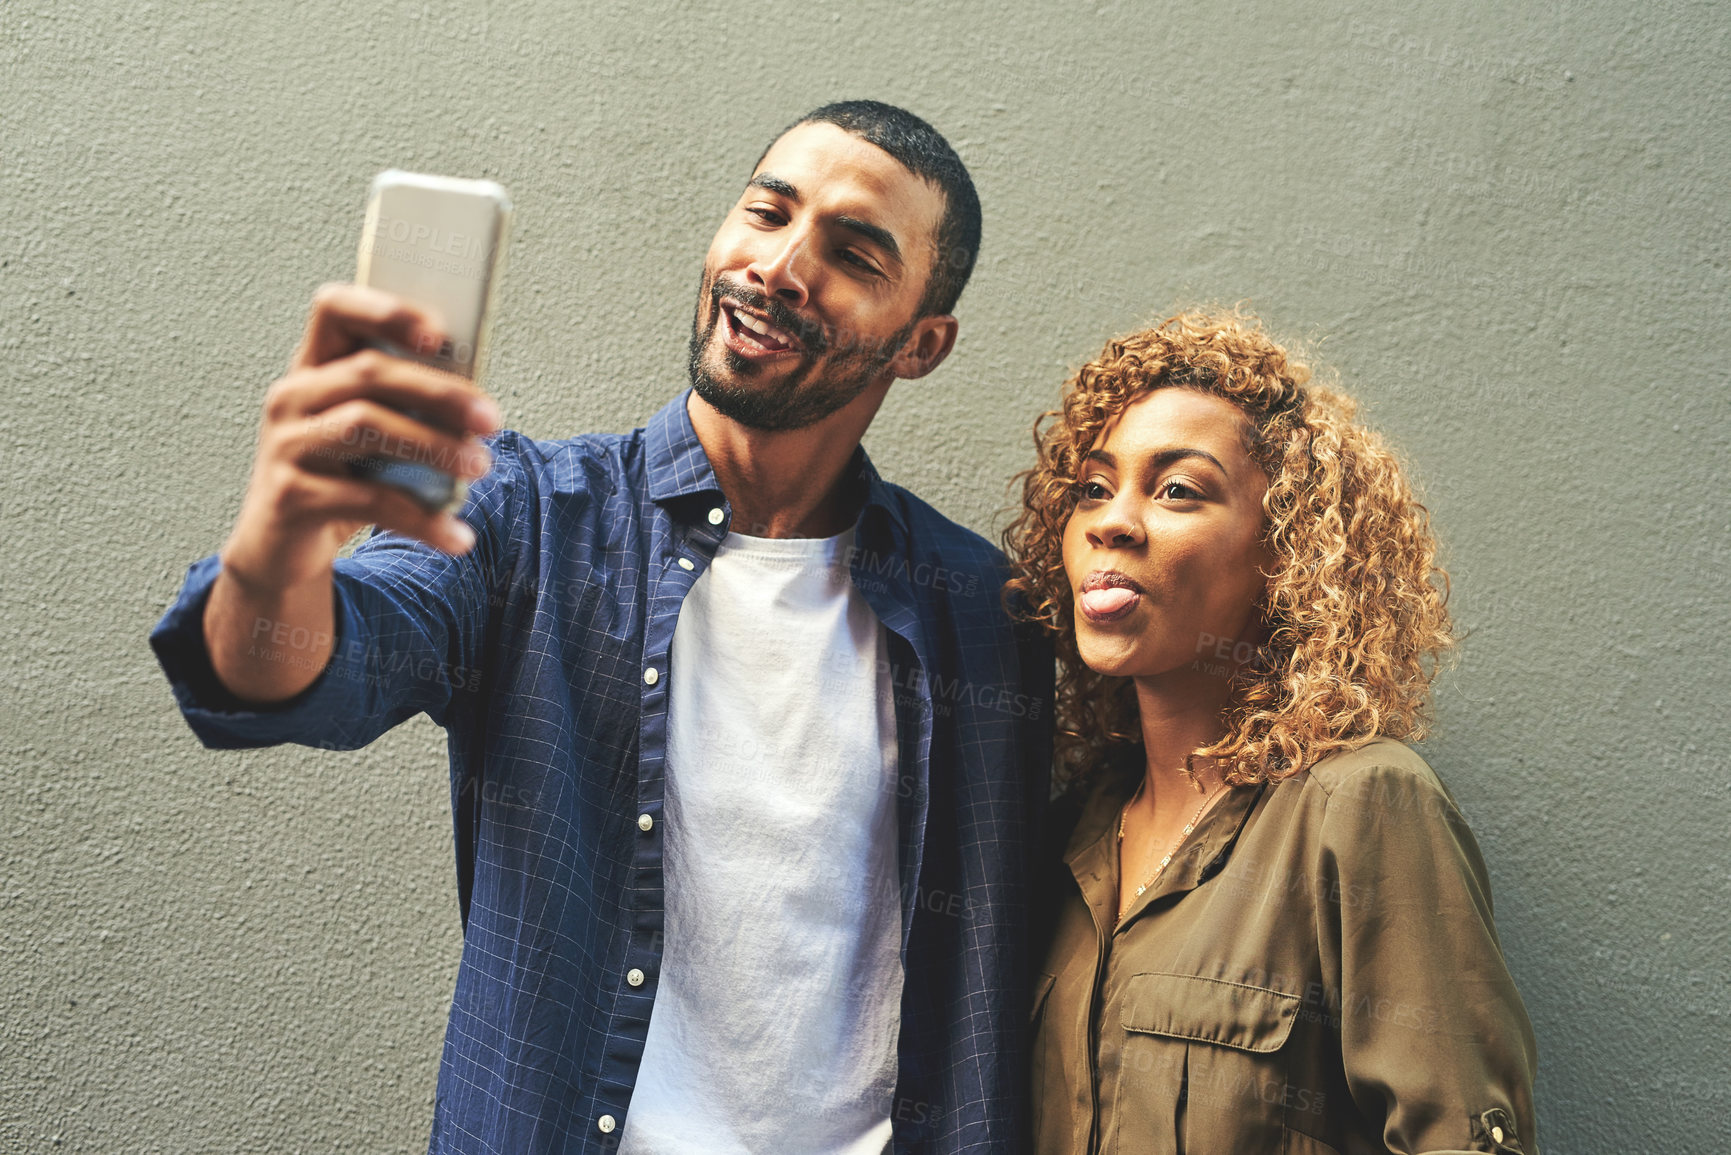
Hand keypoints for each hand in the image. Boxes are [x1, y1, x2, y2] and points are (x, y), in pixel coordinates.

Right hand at [220, 283, 501, 592]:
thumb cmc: (342, 481)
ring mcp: (285, 445)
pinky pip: (369, 500)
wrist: (283, 552)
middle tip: (492, 419)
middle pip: (369, 371)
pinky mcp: (290, 496)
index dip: (386, 311)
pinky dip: (422, 520)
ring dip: (435, 445)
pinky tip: (456, 536)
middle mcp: (292, 397)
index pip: (335, 309)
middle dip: (440, 392)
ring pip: (367, 425)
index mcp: (314, 368)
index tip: (440, 334)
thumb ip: (410, 410)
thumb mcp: (375, 438)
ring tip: (481, 466)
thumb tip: (478, 407)